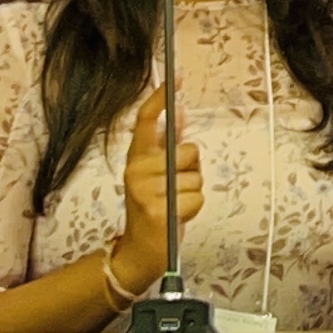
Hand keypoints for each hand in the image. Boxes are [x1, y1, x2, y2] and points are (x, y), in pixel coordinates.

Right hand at [109, 84, 203, 289]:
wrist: (138, 253)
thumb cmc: (152, 210)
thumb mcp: (156, 175)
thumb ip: (166, 145)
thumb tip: (179, 112)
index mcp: (135, 159)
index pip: (144, 121)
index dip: (160, 98)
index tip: (175, 80)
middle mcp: (136, 171)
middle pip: (188, 151)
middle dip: (192, 171)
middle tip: (175, 189)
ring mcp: (145, 191)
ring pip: (196, 178)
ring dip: (192, 194)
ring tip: (174, 206)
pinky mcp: (158, 211)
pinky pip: (196, 199)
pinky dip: (193, 210)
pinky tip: (176, 218)